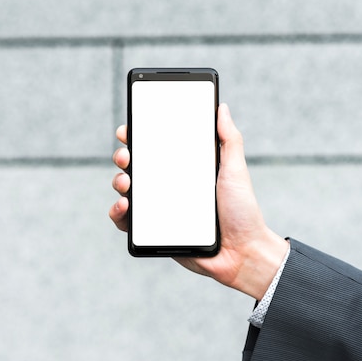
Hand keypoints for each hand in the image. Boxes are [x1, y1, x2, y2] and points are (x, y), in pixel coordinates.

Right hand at [109, 103, 288, 299]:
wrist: (243, 253)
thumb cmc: (243, 212)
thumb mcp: (235, 170)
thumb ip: (229, 139)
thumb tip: (223, 107)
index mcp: (186, 170)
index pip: (157, 148)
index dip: (139, 137)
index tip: (128, 130)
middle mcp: (170, 187)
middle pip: (137, 166)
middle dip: (124, 156)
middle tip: (126, 156)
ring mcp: (161, 209)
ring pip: (128, 191)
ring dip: (119, 182)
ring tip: (126, 182)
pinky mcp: (155, 232)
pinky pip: (128, 222)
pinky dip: (118, 213)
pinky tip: (124, 205)